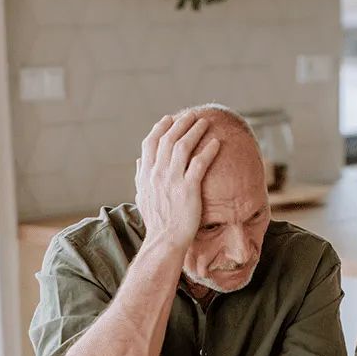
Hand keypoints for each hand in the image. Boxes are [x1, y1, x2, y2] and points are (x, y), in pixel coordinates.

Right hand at [135, 112, 220, 248]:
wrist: (164, 241)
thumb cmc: (156, 221)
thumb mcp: (141, 196)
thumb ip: (140, 176)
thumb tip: (139, 160)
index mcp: (146, 174)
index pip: (151, 143)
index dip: (160, 128)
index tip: (169, 119)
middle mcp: (158, 173)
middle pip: (169, 139)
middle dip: (181, 124)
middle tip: (191, 115)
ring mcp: (173, 180)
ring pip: (183, 146)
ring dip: (195, 131)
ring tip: (205, 123)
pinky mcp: (189, 189)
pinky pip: (199, 163)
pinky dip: (208, 150)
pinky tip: (217, 143)